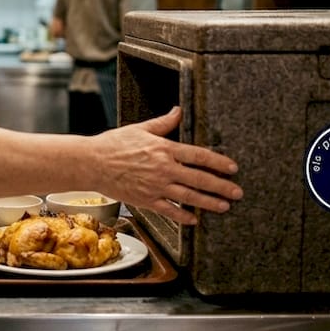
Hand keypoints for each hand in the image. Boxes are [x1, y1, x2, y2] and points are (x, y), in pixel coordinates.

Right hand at [99, 107, 242, 225]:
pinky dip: (183, 216)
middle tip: (237, 192)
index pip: (198, 156)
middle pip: (199, 179)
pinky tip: (195, 220)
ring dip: (209, 203)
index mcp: (164, 149)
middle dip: (221, 187)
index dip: (218, 162)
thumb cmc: (114, 144)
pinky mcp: (146, 200)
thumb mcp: (140, 128)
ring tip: (225, 207)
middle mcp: (164, 169)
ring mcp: (156, 186)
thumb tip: (179, 110)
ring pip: (189, 196)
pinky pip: (169, 210)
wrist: (92, 163)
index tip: (232, 168)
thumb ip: (163, 123)